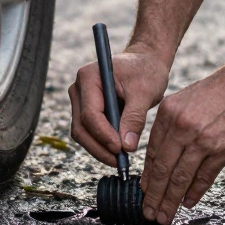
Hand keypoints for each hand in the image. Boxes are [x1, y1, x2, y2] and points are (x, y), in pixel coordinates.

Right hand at [68, 46, 170, 165]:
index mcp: (89, 77)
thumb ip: (134, 118)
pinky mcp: (87, 109)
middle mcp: (79, 88)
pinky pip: (89, 132)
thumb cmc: (146, 71)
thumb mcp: (144, 92)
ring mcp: (81, 99)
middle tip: (119, 162)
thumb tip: (126, 146)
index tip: (120, 149)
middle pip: (81, 127)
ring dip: (99, 148)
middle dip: (99, 147)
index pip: (90, 114)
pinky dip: (101, 144)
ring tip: (120, 160)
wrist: (145, 62)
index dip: (103, 135)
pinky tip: (118, 152)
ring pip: (82, 132)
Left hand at [140, 60, 224, 224]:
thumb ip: (172, 126)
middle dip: (154, 196)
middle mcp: (181, 127)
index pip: (152, 152)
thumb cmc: (221, 91)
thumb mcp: (186, 100)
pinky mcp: (222, 149)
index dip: (147, 177)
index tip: (144, 192)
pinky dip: (195, 192)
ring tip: (164, 216)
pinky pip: (204, 176)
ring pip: (180, 177)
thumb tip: (162, 157)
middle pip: (162, 169)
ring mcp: (202, 139)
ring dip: (171, 200)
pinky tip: (188, 202)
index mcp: (168, 113)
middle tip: (149, 213)